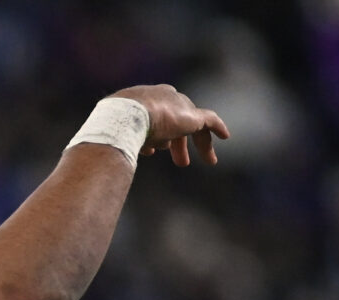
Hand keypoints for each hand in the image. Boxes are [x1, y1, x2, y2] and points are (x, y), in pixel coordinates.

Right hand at [111, 84, 228, 165]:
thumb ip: (125, 140)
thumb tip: (131, 153)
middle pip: (175, 121)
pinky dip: (217, 128)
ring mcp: (179, 106)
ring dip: (197, 144)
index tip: (153, 151)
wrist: (125, 116)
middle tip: (180, 162)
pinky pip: (209, 120)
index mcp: (143, 99)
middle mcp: (163, 98)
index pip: (155, 117)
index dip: (156, 136)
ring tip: (207, 161)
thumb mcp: (116, 134)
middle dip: (176, 142)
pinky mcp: (191, 116)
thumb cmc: (112, 126)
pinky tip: (226, 137)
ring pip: (192, 124)